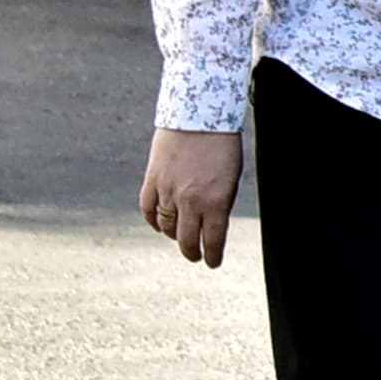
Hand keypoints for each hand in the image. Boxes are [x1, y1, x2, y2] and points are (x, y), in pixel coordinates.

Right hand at [140, 129, 242, 268]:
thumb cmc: (223, 146)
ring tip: (178, 237)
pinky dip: (153, 220)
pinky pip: (148, 209)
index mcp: (215, 202)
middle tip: (195, 256)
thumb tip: (212, 222)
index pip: (211, 240)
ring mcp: (168, 191)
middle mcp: (190, 201)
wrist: (198, 116)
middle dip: (191, 252)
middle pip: (185, 239)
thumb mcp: (232, 178)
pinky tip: (158, 225)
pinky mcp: (152, 180)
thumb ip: (221, 202)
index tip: (212, 263)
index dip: (211, 255)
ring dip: (172, 234)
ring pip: (166, 225)